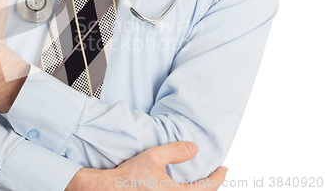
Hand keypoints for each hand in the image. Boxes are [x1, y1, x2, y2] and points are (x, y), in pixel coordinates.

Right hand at [65, 142, 226, 190]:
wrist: (110, 189)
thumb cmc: (130, 176)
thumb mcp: (154, 157)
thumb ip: (176, 151)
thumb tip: (194, 148)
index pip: (207, 187)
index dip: (218, 177)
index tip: (224, 168)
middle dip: (211, 186)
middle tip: (216, 174)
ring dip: (199, 190)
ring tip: (202, 181)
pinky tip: (182, 186)